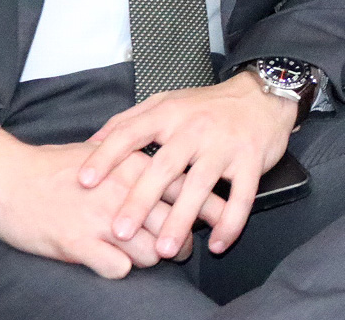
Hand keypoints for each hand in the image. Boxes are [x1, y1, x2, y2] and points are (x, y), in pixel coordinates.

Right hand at [0, 127, 221, 276]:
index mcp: (133, 163)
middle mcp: (123, 189)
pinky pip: (118, 269)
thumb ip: (138, 164)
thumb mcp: (105, 154)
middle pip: (175, 223)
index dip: (208, 203)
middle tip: (185, 246)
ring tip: (152, 257)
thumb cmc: (57, 167)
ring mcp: (101, 218)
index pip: (185, 184)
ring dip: (156, 259)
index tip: (223, 212)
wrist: (9, 179)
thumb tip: (173, 172)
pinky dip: (122, 270)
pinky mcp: (79, 244)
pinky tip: (116, 263)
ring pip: (152, 251)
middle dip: (185, 240)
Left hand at [78, 72, 297, 255]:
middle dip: (141, 199)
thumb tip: (89, 143)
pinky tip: (216, 243)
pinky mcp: (251, 160)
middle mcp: (195, 128)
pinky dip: (229, 222)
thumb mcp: (166, 102)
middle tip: (120, 231)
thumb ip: (129, 120)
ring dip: (182, 219)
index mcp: (169, 113)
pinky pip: (241, 196)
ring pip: (200, 185)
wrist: (261, 95)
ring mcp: (224, 145)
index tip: (83, 181)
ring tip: (164, 248)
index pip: (131, 132)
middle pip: (164, 166)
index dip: (106, 156)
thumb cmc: (207, 105)